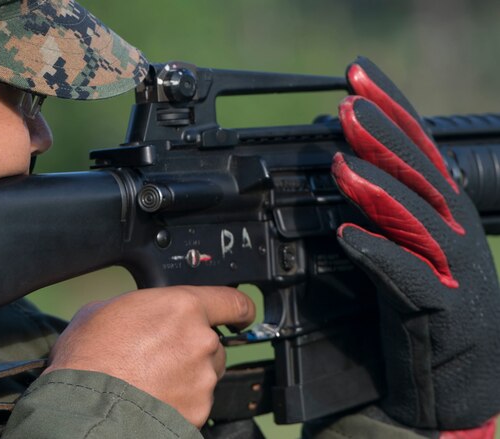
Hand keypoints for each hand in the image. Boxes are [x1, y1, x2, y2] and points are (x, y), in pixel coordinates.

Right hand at [44, 286, 254, 427]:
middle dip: (192, 349)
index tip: (239, 315)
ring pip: (205, 374)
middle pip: (212, 343)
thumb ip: (138, 307)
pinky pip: (196, 402)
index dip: (238, 310)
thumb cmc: (88, 360)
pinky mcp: (200, 411)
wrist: (86, 409)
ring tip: (149, 381)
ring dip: (186, 376)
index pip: (233, 302)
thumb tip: (139, 312)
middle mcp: (200, 340)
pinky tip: (152, 398)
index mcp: (181, 307)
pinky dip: (180, 402)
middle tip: (159, 357)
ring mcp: (202, 379)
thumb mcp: (101, 311)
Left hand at [333, 57, 499, 429]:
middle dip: (386, 135)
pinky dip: (379, 254)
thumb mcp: (403, 252)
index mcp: (443, 214)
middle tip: (350, 102)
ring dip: (380, 188)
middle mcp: (455, 233)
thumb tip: (344, 170)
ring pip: (419, 220)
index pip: (417, 150)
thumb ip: (382, 212)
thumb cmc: (423, 316)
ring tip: (342, 161)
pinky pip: (409, 278)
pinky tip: (348, 234)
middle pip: (422, 175)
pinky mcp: (444, 312)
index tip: (357, 77)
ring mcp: (454, 271)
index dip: (391, 109)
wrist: (458, 386)